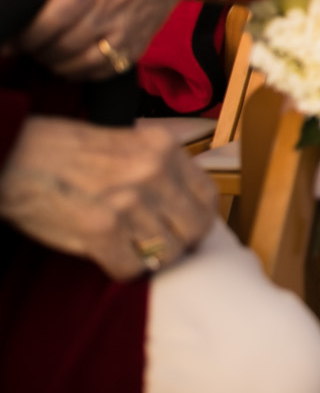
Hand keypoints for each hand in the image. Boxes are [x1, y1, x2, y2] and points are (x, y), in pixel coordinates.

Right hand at [0, 118, 217, 280]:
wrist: (16, 156)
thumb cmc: (67, 151)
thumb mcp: (128, 143)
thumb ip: (160, 169)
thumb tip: (186, 204)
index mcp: (165, 147)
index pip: (208, 196)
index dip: (199, 219)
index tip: (186, 229)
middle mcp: (154, 171)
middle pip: (195, 228)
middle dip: (180, 243)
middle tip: (159, 245)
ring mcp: (129, 201)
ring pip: (166, 253)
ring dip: (148, 258)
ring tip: (129, 248)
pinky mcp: (101, 229)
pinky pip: (131, 268)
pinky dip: (121, 269)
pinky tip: (108, 255)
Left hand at [3, 0, 195, 79]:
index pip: (49, 22)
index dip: (22, 36)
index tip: (9, 36)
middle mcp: (115, 8)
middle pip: (60, 47)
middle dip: (33, 49)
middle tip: (24, 40)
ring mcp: (131, 29)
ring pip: (80, 65)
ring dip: (54, 63)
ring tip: (46, 49)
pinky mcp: (142, 41)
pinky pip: (105, 70)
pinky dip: (82, 72)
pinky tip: (73, 58)